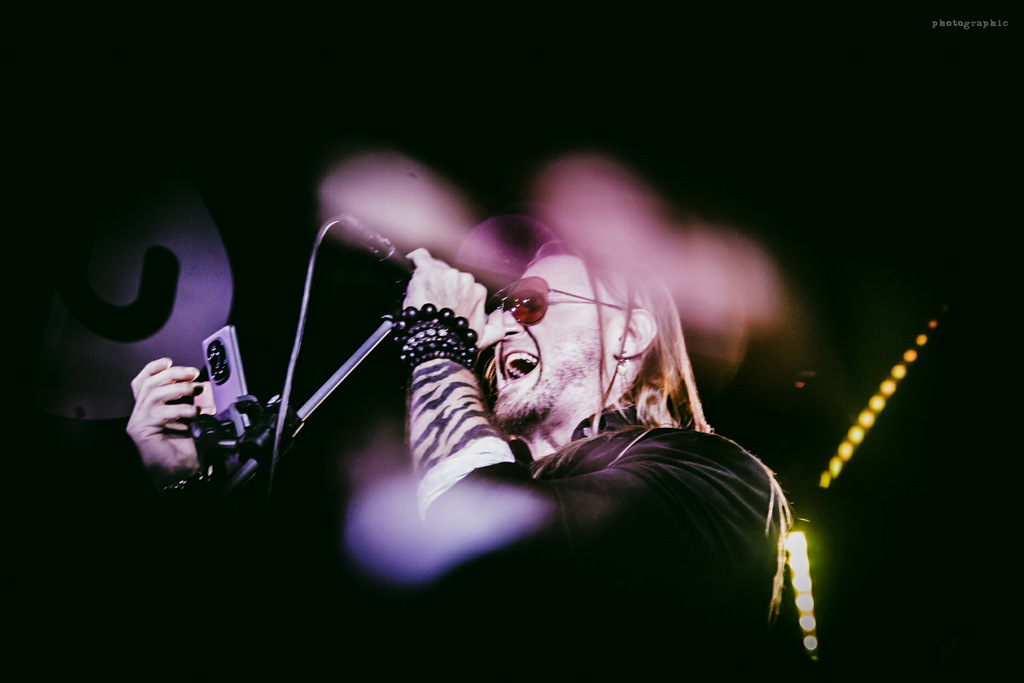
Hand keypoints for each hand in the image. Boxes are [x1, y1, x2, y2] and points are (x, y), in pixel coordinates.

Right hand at [126, 358, 214, 487]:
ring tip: (194, 391)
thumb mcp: (193, 417)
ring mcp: (139, 421)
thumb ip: (194, 400)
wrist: (180, 473)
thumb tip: (202, 384)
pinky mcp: (141, 430)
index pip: (143, 381)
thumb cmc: (185, 448)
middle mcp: (141, 412)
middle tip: (192, 374)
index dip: (154, 368)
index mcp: (150, 407)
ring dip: (177, 388)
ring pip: (152, 393)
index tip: (169, 361)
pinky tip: (193, 413)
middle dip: (172, 374)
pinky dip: (179, 409)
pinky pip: (160, 412)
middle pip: (149, 383)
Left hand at [404, 249, 503, 348]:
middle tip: (431, 298)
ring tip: (422, 292)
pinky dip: (415, 259)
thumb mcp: (486, 338)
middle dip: (441, 283)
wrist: (438, 342)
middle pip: (449, 274)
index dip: (451, 290)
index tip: (444, 300)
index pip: (462, 284)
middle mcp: (465, 279)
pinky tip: (411, 263)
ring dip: (428, 277)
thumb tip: (500, 315)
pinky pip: (420, 257)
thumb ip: (498, 326)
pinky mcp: (428, 271)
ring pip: (434, 268)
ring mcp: (446, 274)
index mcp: (477, 291)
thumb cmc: (458, 342)